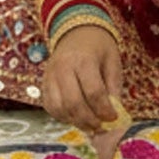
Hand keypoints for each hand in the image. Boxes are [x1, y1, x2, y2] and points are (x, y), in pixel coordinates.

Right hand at [41, 22, 127, 158]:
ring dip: (76, 122)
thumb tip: (115, 117)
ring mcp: (50, 76)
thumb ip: (113, 89)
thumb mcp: (112, 61)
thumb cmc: (98, 47)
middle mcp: (63, 68)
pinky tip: (76, 117)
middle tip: (101, 126)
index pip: (94, 92)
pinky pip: (51, 107)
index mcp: (84, 60)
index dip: (105, 110)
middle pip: (74, 104)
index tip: (113, 118)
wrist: (76, 31)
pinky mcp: (44, 83)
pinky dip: (63, 117)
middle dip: (89, 121)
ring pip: (59, 108)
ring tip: (90, 124)